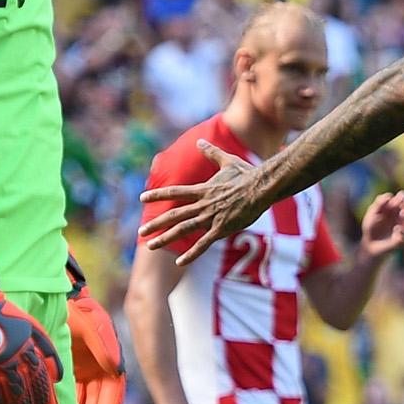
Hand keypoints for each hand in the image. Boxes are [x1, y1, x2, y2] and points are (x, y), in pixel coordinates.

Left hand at [65, 253, 124, 403]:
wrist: (58, 299)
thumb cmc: (77, 309)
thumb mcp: (91, 323)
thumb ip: (104, 344)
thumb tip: (115, 369)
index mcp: (109, 357)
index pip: (114, 386)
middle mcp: (100, 366)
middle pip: (103, 397)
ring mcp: (84, 370)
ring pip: (89, 398)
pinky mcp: (70, 371)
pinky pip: (75, 393)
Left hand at [138, 140, 266, 264]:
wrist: (262, 187)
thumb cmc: (247, 174)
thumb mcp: (227, 161)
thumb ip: (211, 153)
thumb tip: (200, 140)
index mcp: (202, 189)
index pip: (174, 192)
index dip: (157, 194)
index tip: (142, 198)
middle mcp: (203, 204)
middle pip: (174, 214)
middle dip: (155, 224)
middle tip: (140, 231)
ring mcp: (211, 217)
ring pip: (183, 230)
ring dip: (165, 238)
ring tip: (150, 245)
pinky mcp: (222, 229)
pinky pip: (203, 244)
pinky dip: (191, 254)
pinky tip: (179, 263)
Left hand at [359, 190, 403, 260]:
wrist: (370, 244)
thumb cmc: (371, 227)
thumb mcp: (372, 214)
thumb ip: (379, 204)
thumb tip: (389, 195)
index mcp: (394, 207)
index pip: (402, 198)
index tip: (402, 196)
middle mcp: (401, 215)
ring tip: (403, 213)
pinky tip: (397, 229)